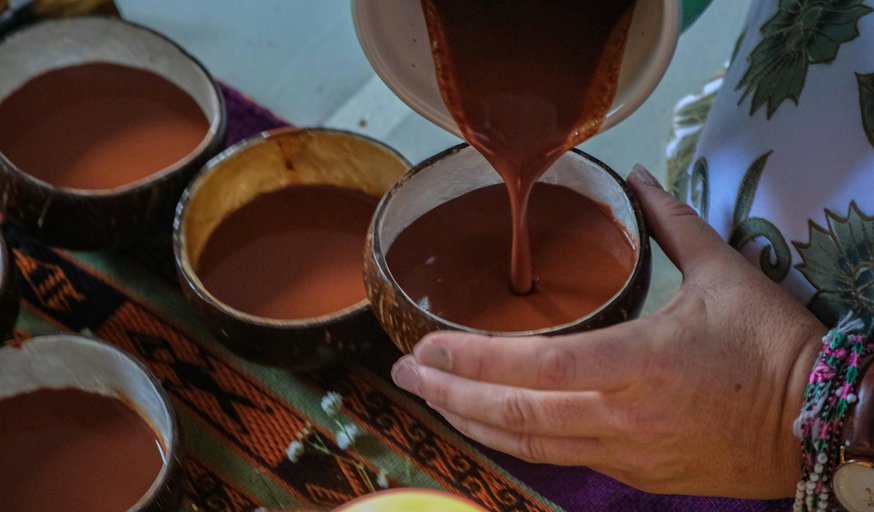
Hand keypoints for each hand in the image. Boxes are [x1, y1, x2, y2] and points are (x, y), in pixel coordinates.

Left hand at [390, 164, 825, 498]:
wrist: (822, 421)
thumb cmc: (774, 346)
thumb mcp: (725, 271)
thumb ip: (671, 221)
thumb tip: (639, 177)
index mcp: (637, 362)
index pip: (530, 367)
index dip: (468, 359)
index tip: (423, 344)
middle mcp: (619, 416)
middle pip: (512, 413)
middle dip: (446, 394)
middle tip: (401, 372)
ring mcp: (624, 451)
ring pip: (528, 444)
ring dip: (470, 422)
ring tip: (427, 399)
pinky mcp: (635, 472)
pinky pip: (559, 459)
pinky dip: (514, 440)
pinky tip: (488, 425)